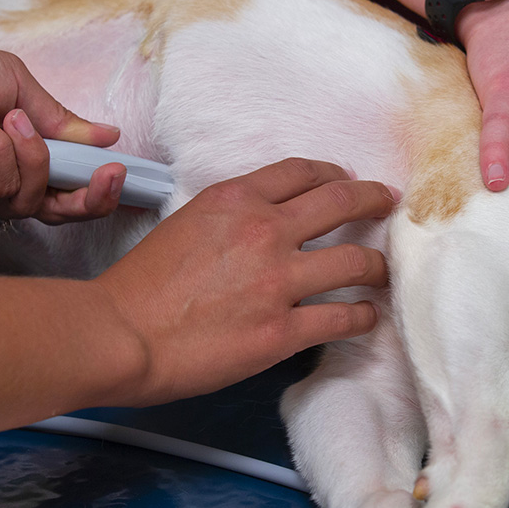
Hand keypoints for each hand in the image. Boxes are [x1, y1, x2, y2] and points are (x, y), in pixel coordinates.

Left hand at [0, 29, 122, 223]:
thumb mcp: (16, 84)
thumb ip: (60, 118)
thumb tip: (106, 137)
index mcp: (19, 149)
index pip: (67, 181)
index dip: (96, 182)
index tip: (120, 169)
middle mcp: (1, 177)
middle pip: (60, 209)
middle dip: (91, 197)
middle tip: (109, 176)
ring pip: (35, 200)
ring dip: (31, 155)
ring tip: (7, 118)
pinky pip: (1, 190)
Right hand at [95, 158, 395, 403]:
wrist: (121, 335)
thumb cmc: (138, 287)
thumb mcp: (184, 224)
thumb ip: (228, 218)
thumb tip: (256, 225)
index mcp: (236, 199)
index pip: (302, 173)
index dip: (334, 174)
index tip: (348, 181)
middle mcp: (265, 231)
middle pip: (341, 202)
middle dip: (372, 200)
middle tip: (387, 204)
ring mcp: (278, 281)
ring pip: (355, 261)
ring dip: (377, 265)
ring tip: (383, 271)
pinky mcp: (283, 330)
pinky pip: (343, 318)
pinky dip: (363, 317)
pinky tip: (367, 317)